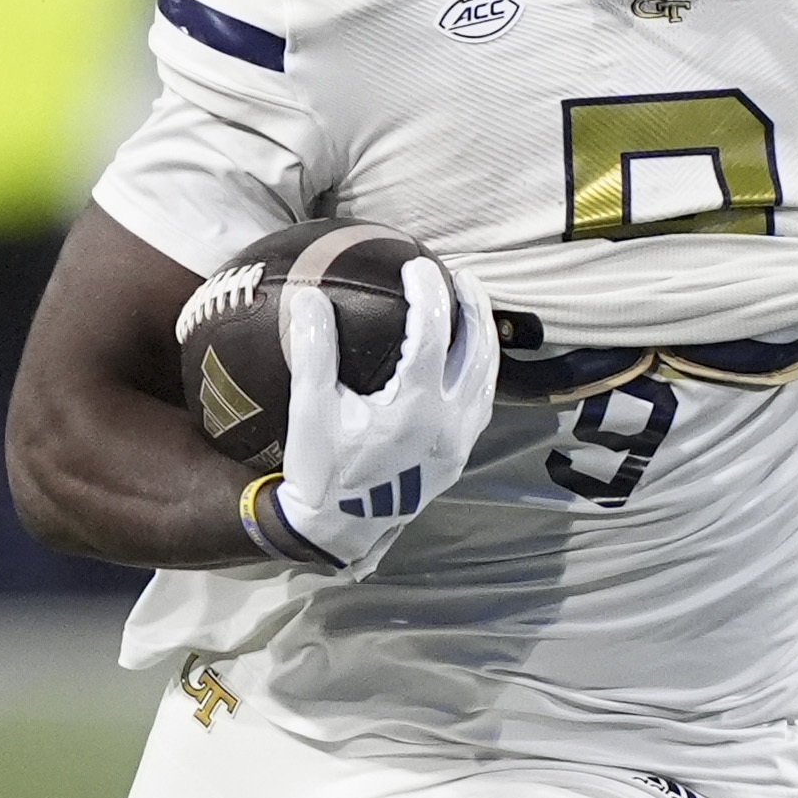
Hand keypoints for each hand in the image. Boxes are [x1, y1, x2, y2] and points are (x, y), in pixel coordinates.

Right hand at [273, 257, 498, 575]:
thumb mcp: (312, 411)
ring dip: (483, 337)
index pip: (433, 333)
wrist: (341, 532)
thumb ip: (314, 353)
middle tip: (460, 276)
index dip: (429, 293)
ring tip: (471, 307)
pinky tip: (466, 359)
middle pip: (477, 349)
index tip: (417, 266)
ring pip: (487, 377)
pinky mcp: (460, 456)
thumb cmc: (323, 471)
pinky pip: (481, 402)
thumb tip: (310, 297)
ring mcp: (460, 441)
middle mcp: (449, 421)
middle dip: (473, 307)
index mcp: (415, 407)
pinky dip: (479, 371)